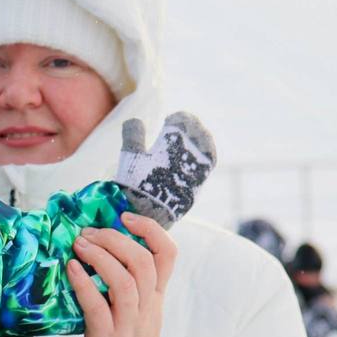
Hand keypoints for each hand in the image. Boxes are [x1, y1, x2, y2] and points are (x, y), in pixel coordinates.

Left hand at [68, 212, 176, 336]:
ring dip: (101, 257)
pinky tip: (71, 268)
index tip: (126, 216)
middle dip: (116, 239)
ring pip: (126, 282)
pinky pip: (97, 307)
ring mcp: (128, 326)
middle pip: (143, 263)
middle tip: (89, 232)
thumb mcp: (139, 315)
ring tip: (79, 244)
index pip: (167, 256)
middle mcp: (146, 309)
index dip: (150, 230)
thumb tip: (101, 252)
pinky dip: (84, 283)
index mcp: (155, 299)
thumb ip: (129, 287)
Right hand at [115, 112, 216, 226]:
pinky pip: (204, 169)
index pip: (183, 122)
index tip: (171, 119)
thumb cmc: (136, 185)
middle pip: (198, 135)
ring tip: (189, 144)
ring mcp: (197, 172)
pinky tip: (190, 162)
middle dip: (191, 129)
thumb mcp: (131, 157)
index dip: (178, 119)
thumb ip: (133, 136)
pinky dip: (199, 161)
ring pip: (206, 151)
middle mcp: (189, 156)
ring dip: (199, 144)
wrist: (148, 217)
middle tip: (183, 128)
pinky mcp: (197, 188)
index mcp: (174, 144)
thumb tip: (134, 120)